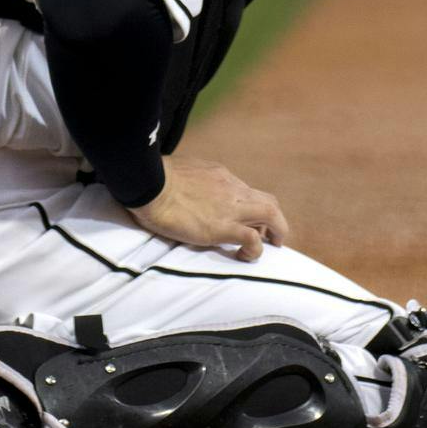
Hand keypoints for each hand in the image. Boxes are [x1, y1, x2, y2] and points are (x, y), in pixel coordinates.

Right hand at [128, 156, 290, 260]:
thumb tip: (191, 189)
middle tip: (271, 236)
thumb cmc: (156, 178)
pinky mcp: (223, 228)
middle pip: (268, 202)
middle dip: (275, 220)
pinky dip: (254, 250)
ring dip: (276, 231)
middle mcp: (233, 190)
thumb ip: (195, 181)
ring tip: (272, 246)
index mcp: (221, 177)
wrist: (150, 184)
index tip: (249, 221)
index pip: (248, 191)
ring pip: (271, 215)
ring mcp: (230, 208)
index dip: (253, 208)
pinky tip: (244, 256)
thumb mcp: (184, 171)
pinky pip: (252, 239)